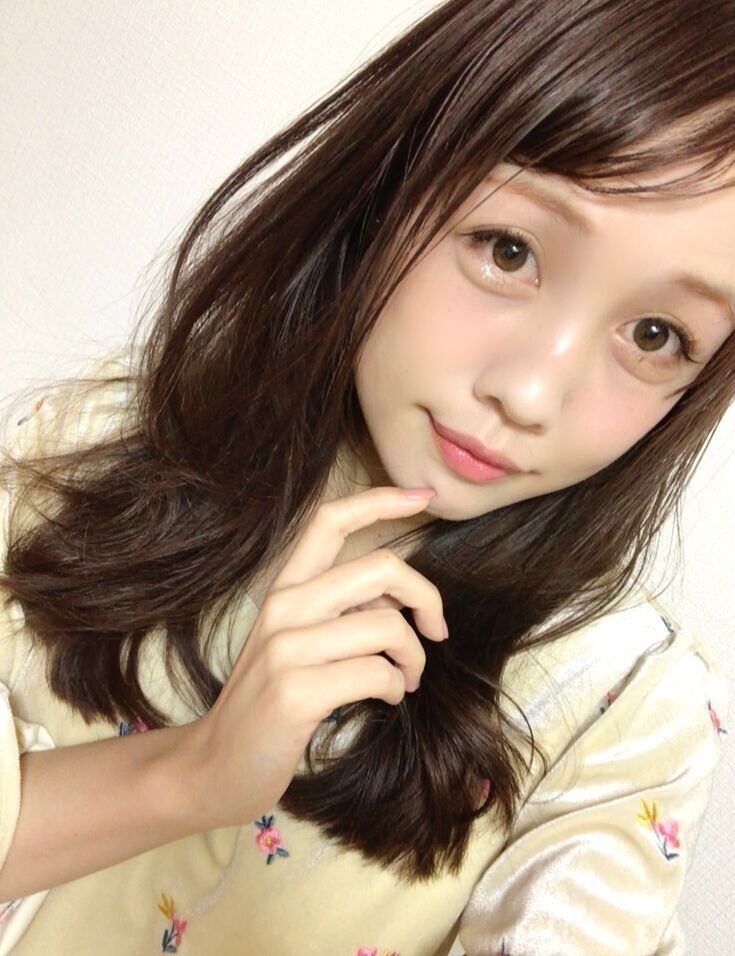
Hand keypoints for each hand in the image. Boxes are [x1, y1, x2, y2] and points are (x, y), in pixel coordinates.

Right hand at [189, 486, 446, 828]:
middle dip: (426, 596)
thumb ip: (337, 612)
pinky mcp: (296, 691)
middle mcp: (283, 607)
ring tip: (406, 679)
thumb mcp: (294, 644)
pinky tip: (386, 699)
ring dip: (414, 658)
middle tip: (436, 630)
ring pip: (387, 627)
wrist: (216, 766)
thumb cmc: (267, 704)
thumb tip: (398, 603)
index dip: (382, 500)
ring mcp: (286, 648)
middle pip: (379, 567)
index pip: (330, 520)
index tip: (422, 496)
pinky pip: (376, 674)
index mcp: (284, 589)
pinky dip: (394, 688)